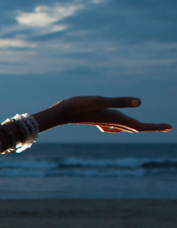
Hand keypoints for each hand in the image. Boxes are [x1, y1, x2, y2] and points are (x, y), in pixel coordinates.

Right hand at [35, 96, 171, 133]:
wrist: (60, 114)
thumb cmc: (79, 106)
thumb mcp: (100, 100)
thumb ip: (120, 101)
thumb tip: (140, 102)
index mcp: (116, 118)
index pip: (141, 126)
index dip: (155, 127)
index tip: (169, 127)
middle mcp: (113, 122)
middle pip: (136, 127)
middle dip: (151, 127)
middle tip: (166, 127)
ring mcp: (105, 122)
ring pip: (126, 127)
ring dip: (138, 126)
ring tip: (148, 127)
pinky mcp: (98, 120)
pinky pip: (115, 125)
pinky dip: (123, 125)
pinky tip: (119, 126)